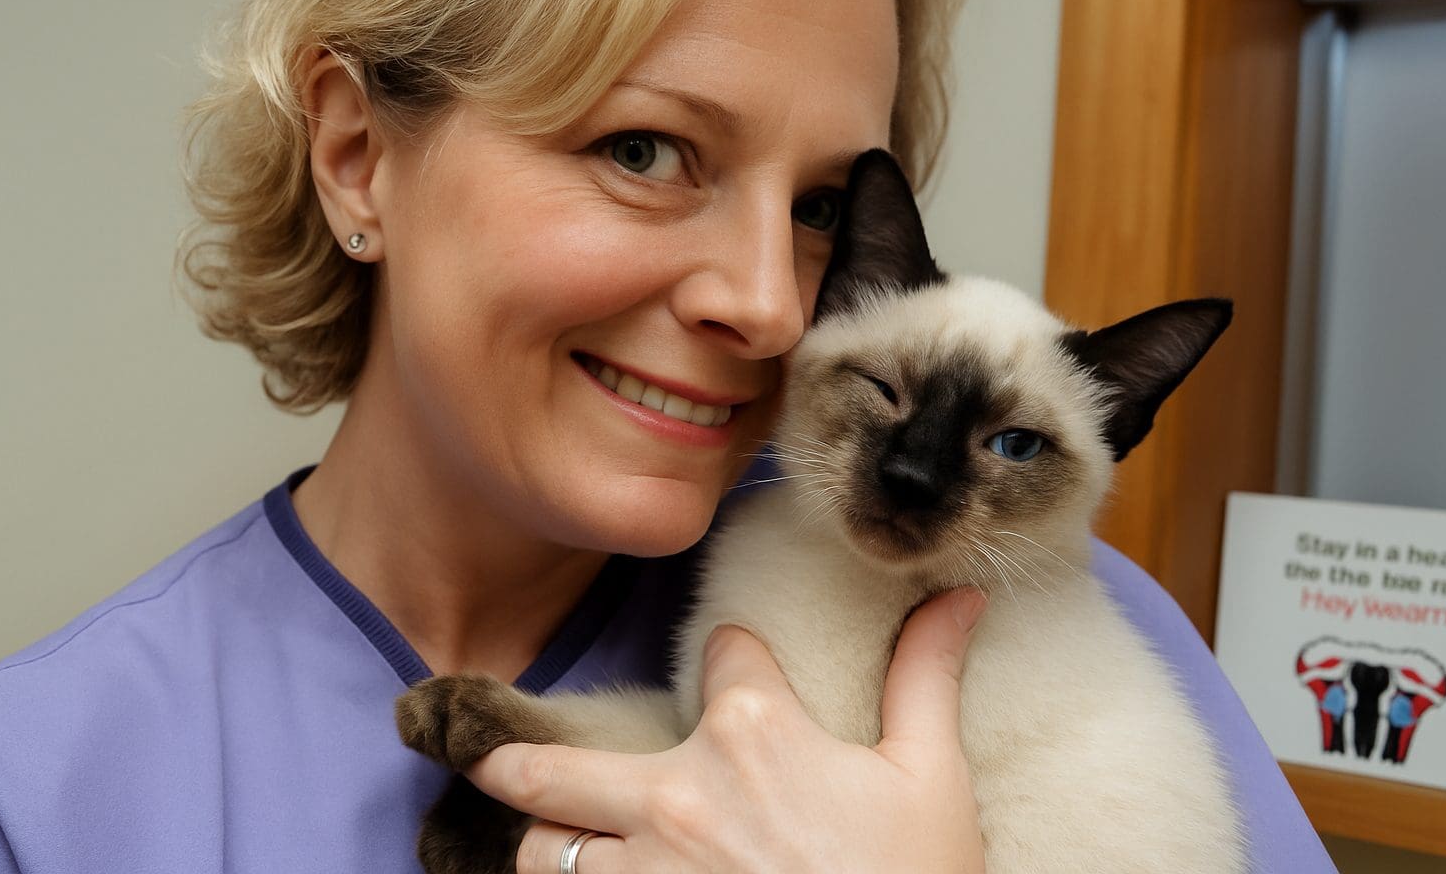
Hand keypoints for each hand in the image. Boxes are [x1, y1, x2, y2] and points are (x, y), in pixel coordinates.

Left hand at [465, 587, 989, 873]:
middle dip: (514, 758)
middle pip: (554, 765)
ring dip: (547, 842)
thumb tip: (954, 598)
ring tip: (556, 843)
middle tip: (491, 758)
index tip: (738, 669)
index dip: (737, 659)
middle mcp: (676, 794)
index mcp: (753, 734)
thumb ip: (925, 678)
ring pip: (542, 849)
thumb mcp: (932, 779)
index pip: (723, 655)